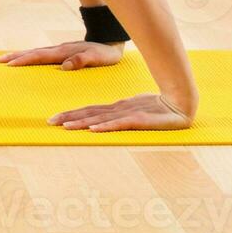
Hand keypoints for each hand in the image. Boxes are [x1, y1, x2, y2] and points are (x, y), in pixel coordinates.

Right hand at [0, 40, 123, 69]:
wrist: (111, 41)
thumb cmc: (106, 53)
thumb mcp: (98, 58)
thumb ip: (81, 61)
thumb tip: (64, 67)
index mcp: (64, 52)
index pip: (40, 56)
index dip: (25, 60)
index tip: (10, 65)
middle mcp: (59, 49)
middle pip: (33, 52)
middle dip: (15, 56)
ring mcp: (59, 49)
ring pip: (35, 52)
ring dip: (20, 55)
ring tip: (5, 59)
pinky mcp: (62, 52)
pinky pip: (41, 54)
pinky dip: (30, 56)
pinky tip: (26, 58)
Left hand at [48, 93, 194, 131]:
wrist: (182, 102)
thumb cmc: (158, 109)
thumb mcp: (134, 112)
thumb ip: (119, 117)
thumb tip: (99, 123)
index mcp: (116, 107)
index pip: (89, 110)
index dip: (71, 114)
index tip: (53, 119)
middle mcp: (118, 109)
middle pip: (90, 113)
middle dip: (69, 118)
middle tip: (49, 122)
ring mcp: (129, 114)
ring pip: (101, 119)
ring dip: (82, 123)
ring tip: (65, 127)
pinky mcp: (140, 120)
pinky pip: (120, 124)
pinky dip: (106, 127)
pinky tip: (94, 130)